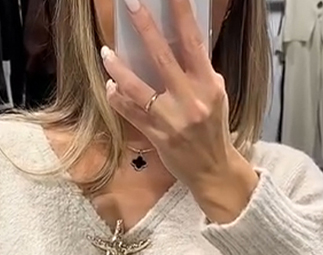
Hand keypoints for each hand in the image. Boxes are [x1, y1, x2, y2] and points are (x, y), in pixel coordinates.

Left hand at [101, 0, 257, 221]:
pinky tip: (111, 87)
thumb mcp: (216, 95)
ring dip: (119, 68)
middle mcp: (191, 100)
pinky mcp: (158, 136)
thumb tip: (182, 43)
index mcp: (209, 84)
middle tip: (130, 4)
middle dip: (145, 27)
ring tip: (106, 53)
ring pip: (138, 88)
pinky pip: (131, 113)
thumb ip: (200, 72)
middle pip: (162, 57)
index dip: (181, 14)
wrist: (213, 170)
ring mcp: (172, 120)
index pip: (193, 42)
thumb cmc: (213, 129)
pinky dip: (118, 98)